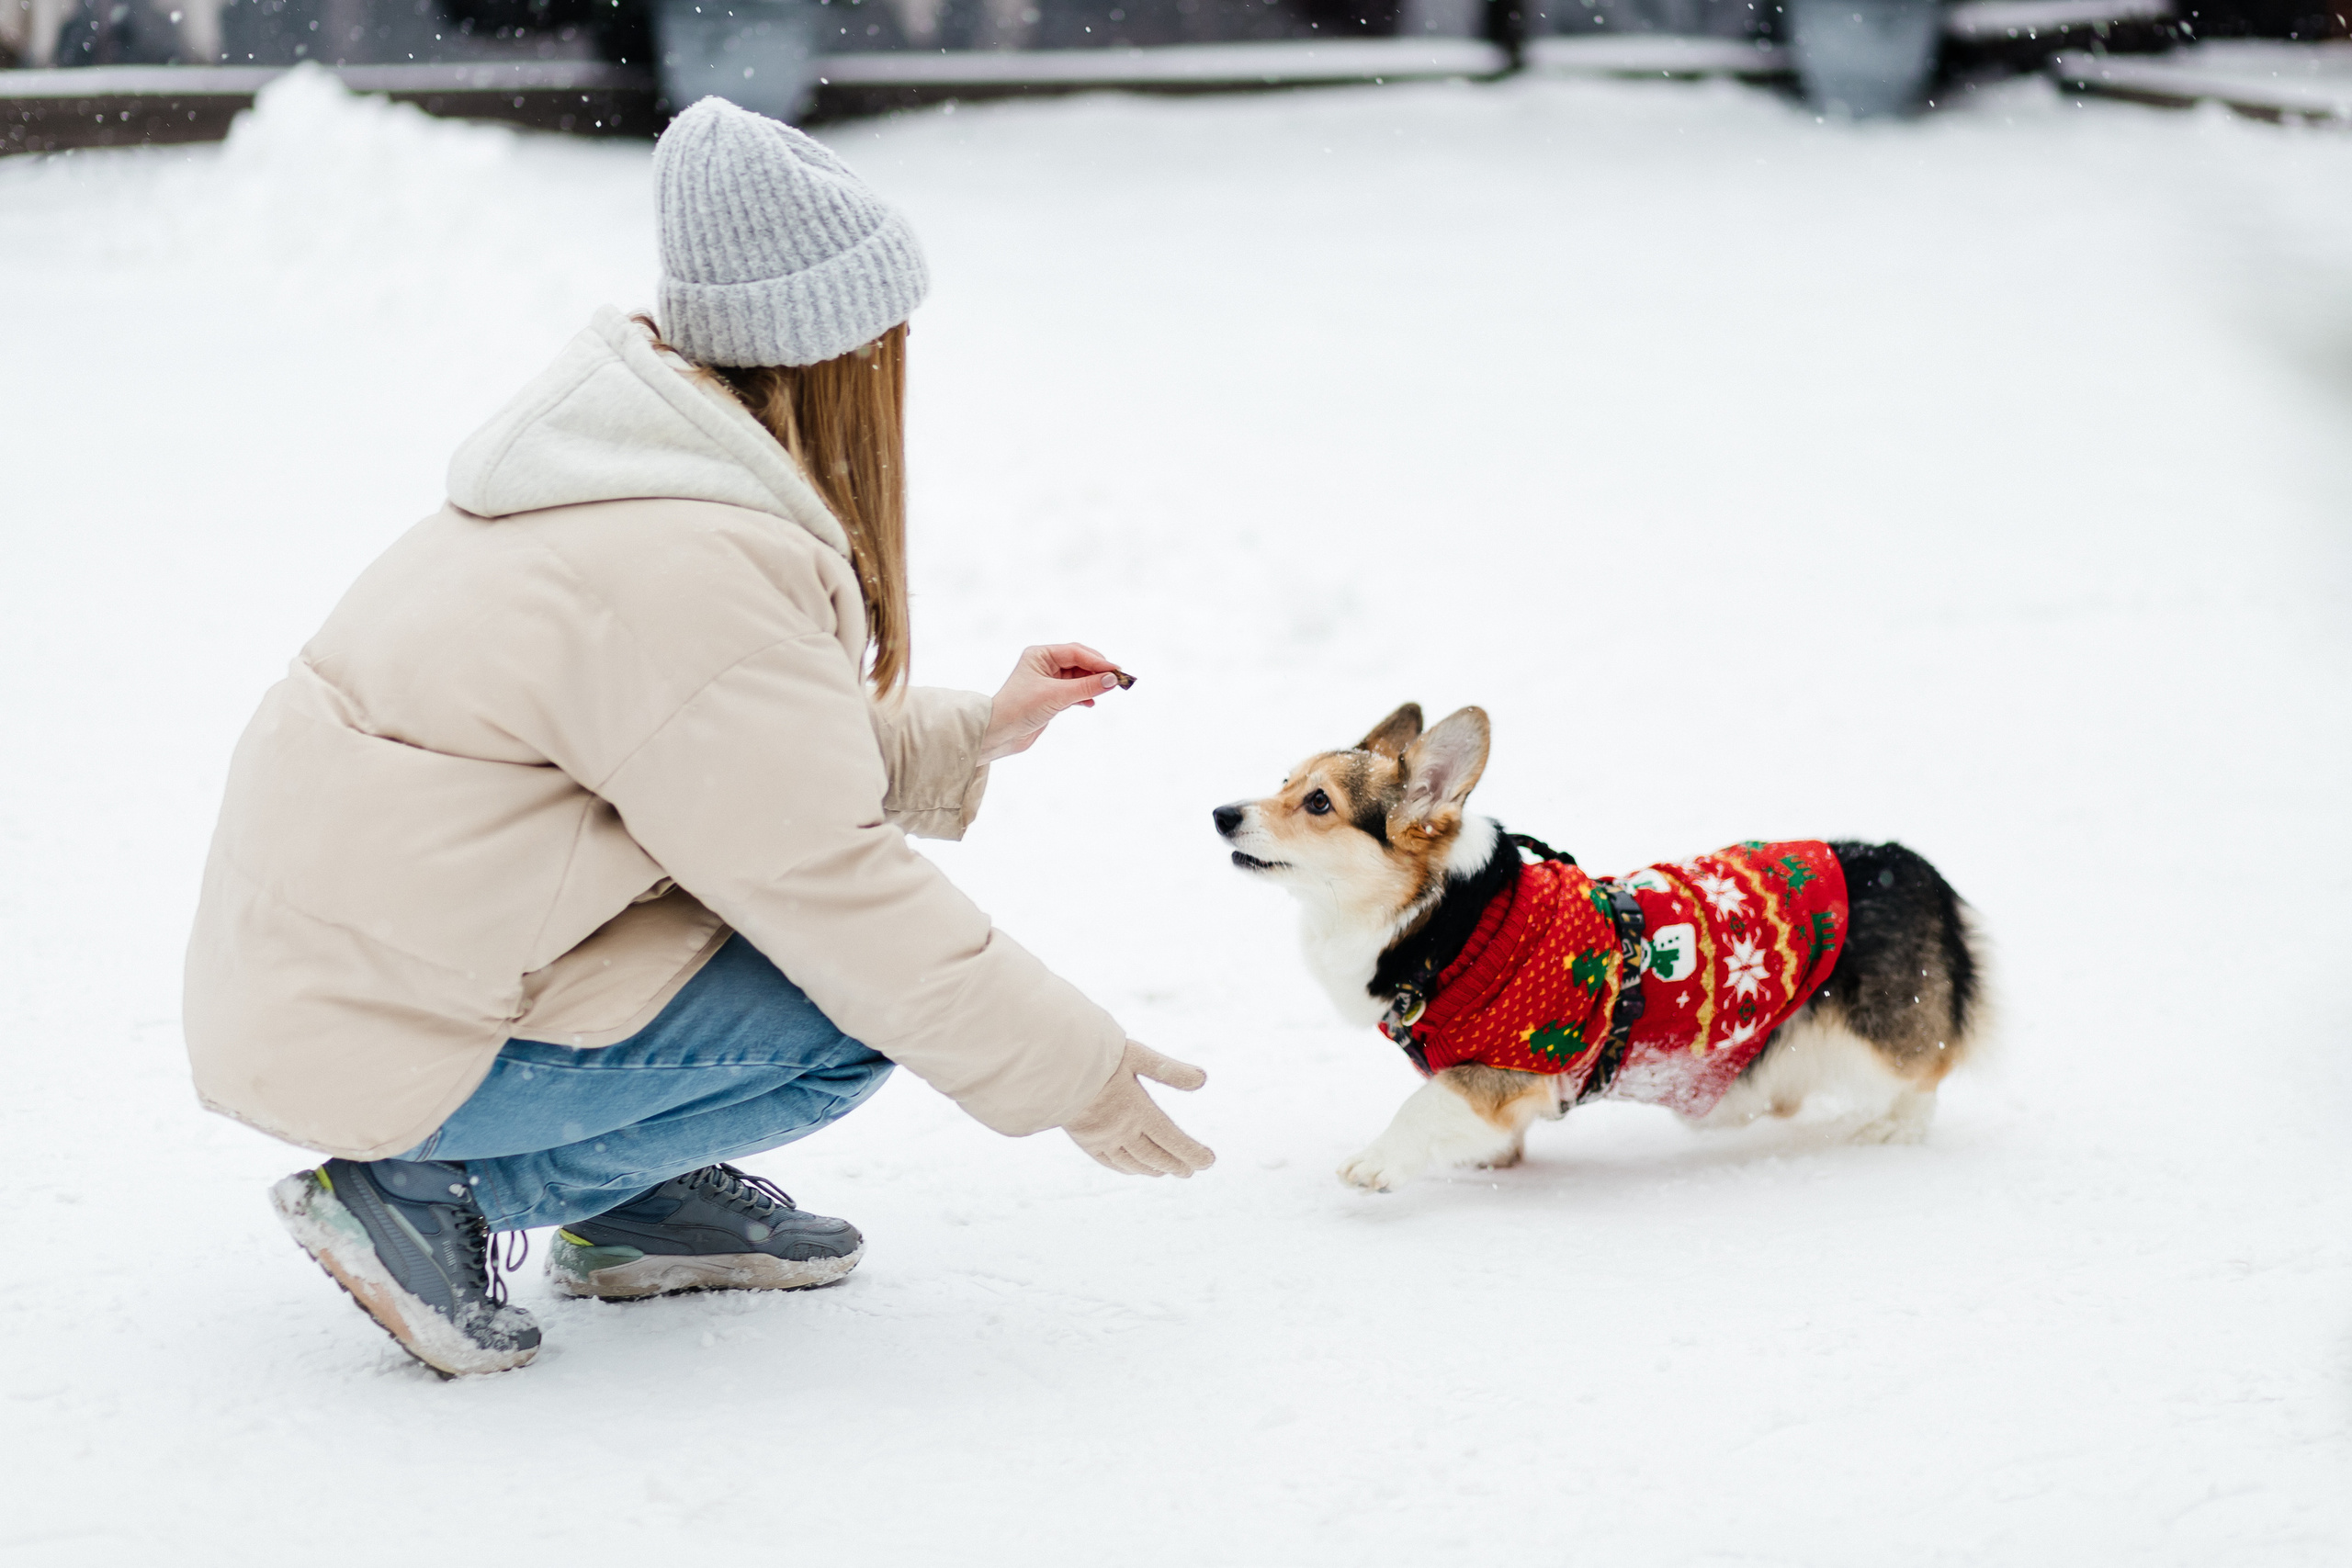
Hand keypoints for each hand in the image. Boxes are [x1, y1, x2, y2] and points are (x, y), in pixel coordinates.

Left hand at [980, 643, 1127, 764]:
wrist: (999, 734)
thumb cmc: (1021, 708)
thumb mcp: (1057, 696)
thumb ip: (1086, 686)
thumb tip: (1113, 679)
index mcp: (1040, 655)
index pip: (1075, 652)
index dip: (1098, 661)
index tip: (1117, 671)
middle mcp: (1044, 664)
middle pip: (1079, 662)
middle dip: (1098, 671)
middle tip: (1118, 680)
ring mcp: (1047, 681)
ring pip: (1078, 678)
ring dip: (1092, 684)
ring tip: (1107, 691)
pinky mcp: (1050, 698)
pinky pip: (1073, 691)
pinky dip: (1084, 696)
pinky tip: (1091, 703)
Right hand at [1062, 1042, 1215, 1177]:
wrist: (1055, 1066)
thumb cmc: (1099, 1056)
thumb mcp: (1139, 1056)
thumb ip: (1170, 1071)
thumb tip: (1203, 1079)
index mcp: (1139, 1110)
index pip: (1173, 1139)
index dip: (1192, 1152)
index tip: (1208, 1161)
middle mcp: (1122, 1130)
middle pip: (1156, 1156)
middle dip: (1176, 1164)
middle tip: (1191, 1171)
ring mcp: (1102, 1139)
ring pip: (1134, 1163)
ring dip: (1154, 1169)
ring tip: (1167, 1171)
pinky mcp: (1085, 1141)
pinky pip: (1110, 1163)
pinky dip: (1127, 1169)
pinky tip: (1135, 1170)